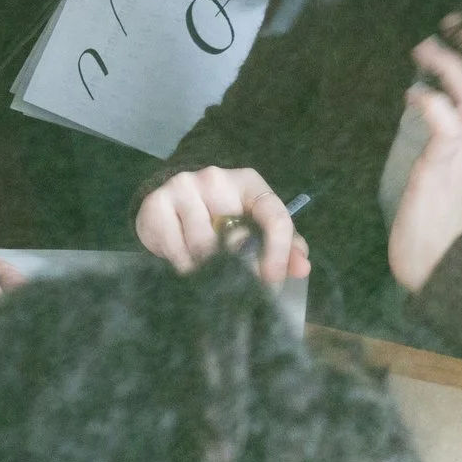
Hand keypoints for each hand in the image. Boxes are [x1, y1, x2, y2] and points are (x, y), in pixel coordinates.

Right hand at [135, 166, 310, 283]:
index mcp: (248, 182)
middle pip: (236, 238)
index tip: (274, 280)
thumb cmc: (220, 216)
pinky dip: (184, 266)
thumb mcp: (254, 224)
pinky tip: (185, 259)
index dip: (279, 253)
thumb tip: (303, 267)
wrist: (168, 202)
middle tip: (238, 283)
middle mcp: (216, 178)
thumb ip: (284, 245)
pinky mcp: (157, 203)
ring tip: (207, 267)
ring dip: (207, 268)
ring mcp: (184, 187)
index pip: (274, 215)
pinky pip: (177, 251)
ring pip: (204, 248)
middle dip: (240, 268)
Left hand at [387, 15, 461, 290]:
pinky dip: (431, 101)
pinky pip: (447, 125)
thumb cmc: (440, 207)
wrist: (440, 258)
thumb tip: (441, 93)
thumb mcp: (454, 158)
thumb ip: (456, 126)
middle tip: (447, 24)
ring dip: (447, 64)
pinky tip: (412, 95)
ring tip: (422, 49)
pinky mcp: (443, 167)